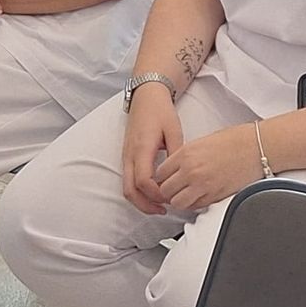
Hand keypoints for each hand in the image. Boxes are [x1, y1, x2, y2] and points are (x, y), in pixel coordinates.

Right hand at [121, 85, 182, 214]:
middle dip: (145, 205)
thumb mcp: (173, 130)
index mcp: (141, 147)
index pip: (143, 180)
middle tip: (163, 210)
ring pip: (126, 187)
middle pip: (129, 190)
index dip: (156, 194)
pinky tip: (153, 193)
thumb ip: (176, 153)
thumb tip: (180, 175)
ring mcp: (126, 156)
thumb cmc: (159, 110)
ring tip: (159, 205)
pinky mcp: (127, 156)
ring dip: (141, 200)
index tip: (170, 198)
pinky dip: (138, 192)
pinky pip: (128, 180)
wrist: (146, 96)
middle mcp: (129, 154)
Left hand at [152, 123, 260, 212]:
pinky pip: (194, 207)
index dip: (160, 178)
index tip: (164, 179)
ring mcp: (202, 185)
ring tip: (184, 194)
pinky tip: (197, 196)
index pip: (159, 173)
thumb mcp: (201, 142)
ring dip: (179, 200)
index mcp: (186, 154)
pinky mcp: (214, 196)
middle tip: (173, 189)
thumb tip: (174, 167)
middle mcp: (191, 170)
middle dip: (167, 191)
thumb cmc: (234, 141)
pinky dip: (193, 204)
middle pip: (165, 190)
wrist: (255, 147)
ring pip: (177, 203)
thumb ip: (184, 156)